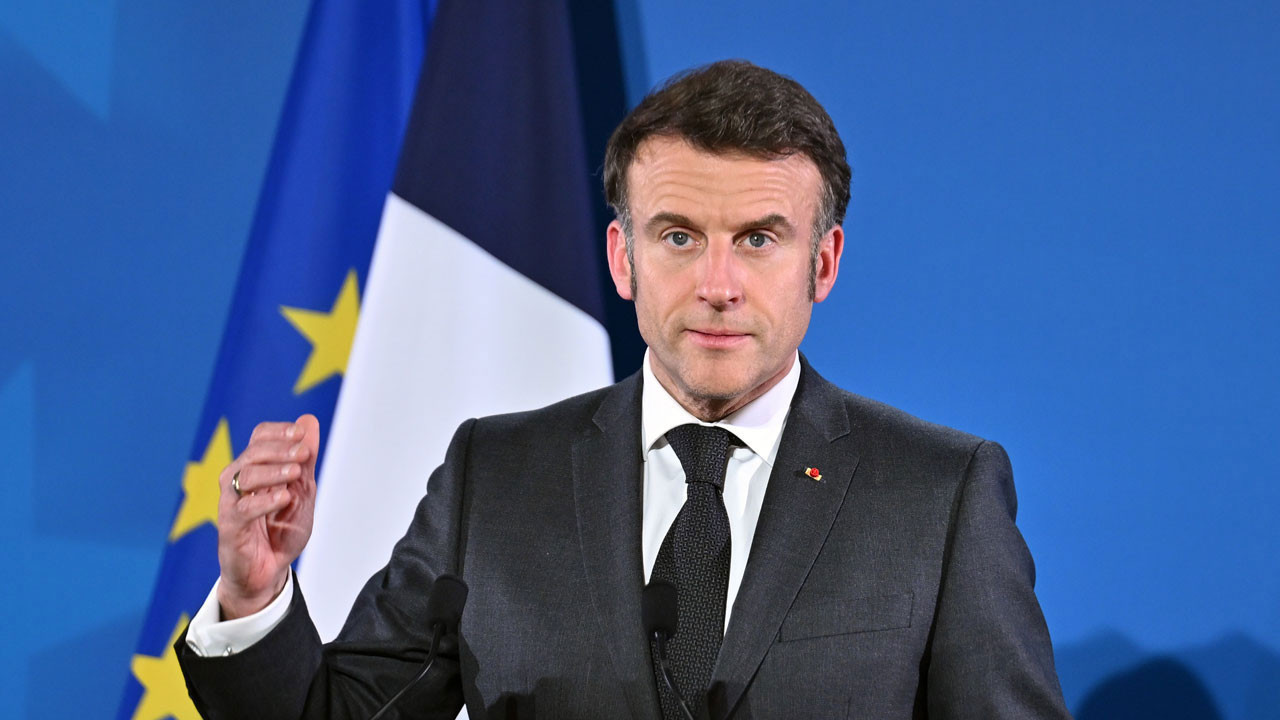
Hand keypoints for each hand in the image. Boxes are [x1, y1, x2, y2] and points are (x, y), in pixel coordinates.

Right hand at [215, 414, 319, 618]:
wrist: (268, 572)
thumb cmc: (281, 530)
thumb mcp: (302, 491)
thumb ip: (305, 460)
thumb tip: (309, 421)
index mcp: (255, 469)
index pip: (259, 437)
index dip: (278, 432)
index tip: (301, 434)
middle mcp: (238, 482)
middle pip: (252, 453)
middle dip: (280, 450)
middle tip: (303, 453)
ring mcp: (231, 504)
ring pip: (245, 476)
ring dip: (273, 471)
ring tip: (296, 474)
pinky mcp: (230, 528)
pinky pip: (242, 509)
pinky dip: (265, 500)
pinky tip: (284, 498)